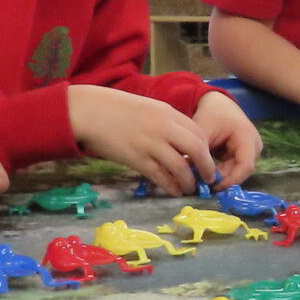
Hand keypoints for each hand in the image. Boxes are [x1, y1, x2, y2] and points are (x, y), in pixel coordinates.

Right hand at [69, 85, 216, 196]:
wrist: (89, 111)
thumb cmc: (116, 108)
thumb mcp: (148, 108)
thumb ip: (166, 122)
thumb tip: (181, 142)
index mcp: (168, 112)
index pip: (199, 132)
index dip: (207, 149)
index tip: (207, 160)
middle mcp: (164, 128)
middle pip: (197, 149)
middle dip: (207, 166)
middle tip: (209, 178)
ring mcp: (151, 144)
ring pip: (181, 167)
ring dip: (189, 181)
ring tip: (190, 189)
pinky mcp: (137, 160)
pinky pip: (160, 177)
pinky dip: (171, 186)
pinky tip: (175, 191)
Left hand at [193, 90, 263, 186]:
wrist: (218, 104)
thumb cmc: (212, 114)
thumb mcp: (203, 130)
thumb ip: (198, 152)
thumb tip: (190, 175)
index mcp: (247, 137)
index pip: (245, 166)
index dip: (230, 180)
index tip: (212, 187)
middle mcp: (254, 146)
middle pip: (241, 171)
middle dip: (222, 180)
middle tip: (202, 186)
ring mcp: (251, 151)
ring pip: (236, 172)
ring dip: (220, 177)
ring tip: (202, 179)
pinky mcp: (244, 155)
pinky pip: (233, 168)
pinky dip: (220, 172)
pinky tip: (206, 173)